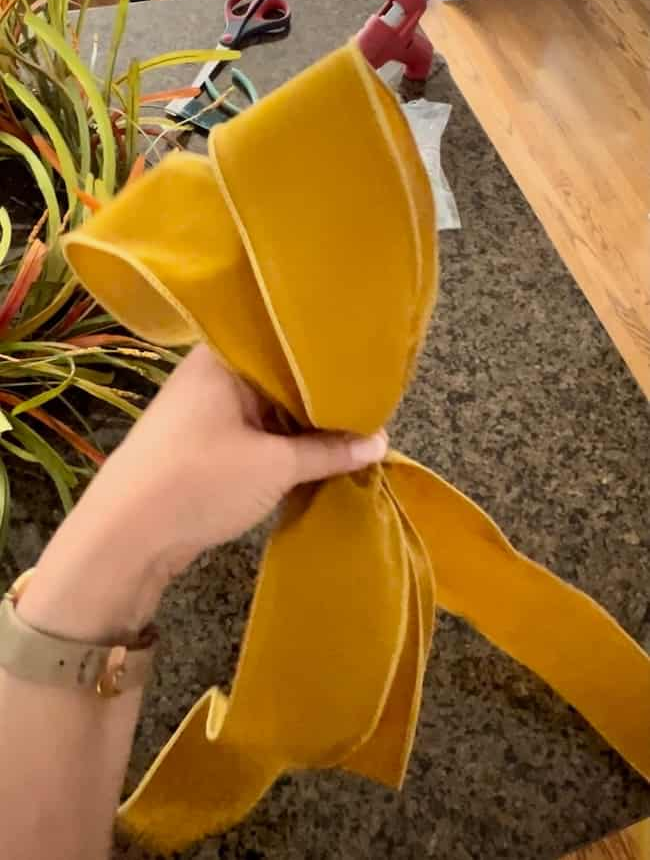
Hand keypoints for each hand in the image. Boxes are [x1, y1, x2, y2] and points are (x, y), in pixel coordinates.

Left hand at [18, 346, 386, 641]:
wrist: (125, 536)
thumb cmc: (200, 481)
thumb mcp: (276, 465)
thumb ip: (331, 451)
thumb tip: (380, 441)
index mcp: (224, 357)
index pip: (287, 342)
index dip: (330, 356)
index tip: (371, 367)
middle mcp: (212, 373)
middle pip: (280, 376)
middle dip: (321, 396)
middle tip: (374, 403)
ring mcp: (204, 409)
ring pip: (268, 407)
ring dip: (302, 425)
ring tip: (357, 428)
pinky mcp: (202, 443)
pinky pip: (254, 432)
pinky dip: (282, 443)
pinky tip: (317, 453)